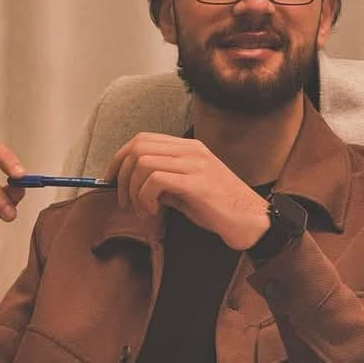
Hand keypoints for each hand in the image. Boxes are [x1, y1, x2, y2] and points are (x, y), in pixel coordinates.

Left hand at [104, 133, 270, 249]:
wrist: (252, 222)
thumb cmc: (220, 210)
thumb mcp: (186, 192)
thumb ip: (163, 184)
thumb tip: (133, 186)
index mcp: (189, 148)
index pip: (142, 140)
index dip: (119, 158)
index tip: (110, 181)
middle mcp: (191, 150)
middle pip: (137, 147)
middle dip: (120, 175)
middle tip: (124, 201)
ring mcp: (195, 164)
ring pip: (142, 163)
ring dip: (133, 191)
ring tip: (143, 211)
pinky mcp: (196, 182)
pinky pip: (154, 180)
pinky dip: (145, 198)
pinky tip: (153, 212)